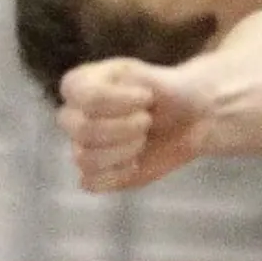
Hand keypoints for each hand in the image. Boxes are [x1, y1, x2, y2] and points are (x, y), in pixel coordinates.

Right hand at [57, 58, 212, 192]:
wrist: (188, 119)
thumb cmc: (170, 94)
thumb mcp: (156, 77)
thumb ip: (135, 81)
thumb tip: (111, 98)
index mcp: (79, 84)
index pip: (86, 97)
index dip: (121, 102)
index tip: (147, 97)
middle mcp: (73, 115)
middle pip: (83, 130)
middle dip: (126, 128)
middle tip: (147, 120)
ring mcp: (81, 145)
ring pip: (84, 158)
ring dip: (124, 151)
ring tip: (142, 139)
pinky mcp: (96, 172)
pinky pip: (89, 183)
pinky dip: (117, 176)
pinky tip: (136, 163)